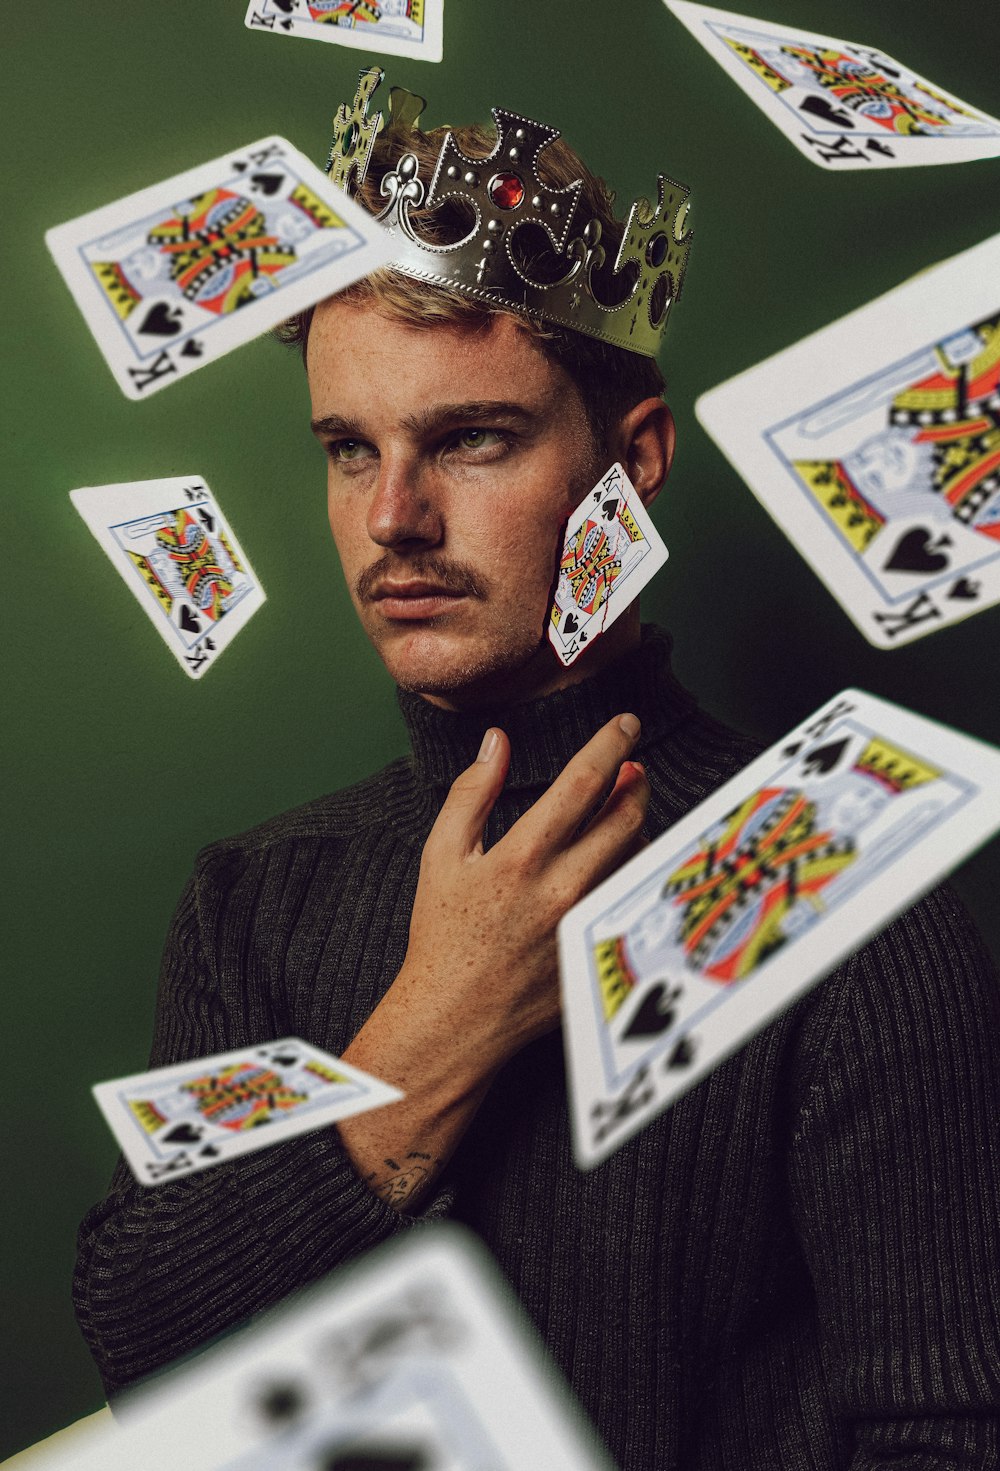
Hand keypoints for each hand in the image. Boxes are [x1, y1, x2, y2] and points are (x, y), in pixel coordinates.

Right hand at [401, 712, 648, 1067]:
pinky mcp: (598, 948)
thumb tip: (495, 741)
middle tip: (631, 767)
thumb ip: (472, 792)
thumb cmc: (443, 935)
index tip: (626, 724)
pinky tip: (617, 858)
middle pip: (627, 816)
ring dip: (637, 823)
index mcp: (524, 857)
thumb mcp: (442, 854)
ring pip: (637, 855)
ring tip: (622, 809)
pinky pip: (631, 894)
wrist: (454, 1017)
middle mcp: (564, 888)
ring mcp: (587, 921)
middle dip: (636, 781)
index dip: (611, 744)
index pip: (585, 782)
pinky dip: (631, 866)